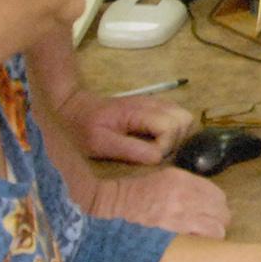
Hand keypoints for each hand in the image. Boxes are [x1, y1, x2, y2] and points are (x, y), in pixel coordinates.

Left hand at [68, 91, 196, 164]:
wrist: (75, 108)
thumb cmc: (83, 129)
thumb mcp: (99, 144)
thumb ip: (129, 150)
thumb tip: (158, 158)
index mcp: (137, 112)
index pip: (171, 126)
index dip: (165, 147)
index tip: (150, 158)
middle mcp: (151, 103)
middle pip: (185, 119)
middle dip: (177, 141)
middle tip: (158, 153)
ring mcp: (155, 103)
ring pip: (185, 117)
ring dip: (178, 136)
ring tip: (160, 149)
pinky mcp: (156, 106)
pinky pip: (177, 117)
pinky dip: (175, 131)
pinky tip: (158, 141)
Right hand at [91, 165, 231, 235]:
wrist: (100, 213)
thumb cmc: (126, 199)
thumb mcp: (157, 182)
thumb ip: (184, 189)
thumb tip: (204, 203)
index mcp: (180, 180)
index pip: (217, 195)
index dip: (215, 208)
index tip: (208, 215)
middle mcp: (185, 196)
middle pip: (222, 212)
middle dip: (216, 222)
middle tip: (205, 230)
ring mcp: (180, 217)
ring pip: (217, 230)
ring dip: (210, 237)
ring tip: (197, 241)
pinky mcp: (174, 236)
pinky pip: (202, 243)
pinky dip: (201, 247)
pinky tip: (190, 249)